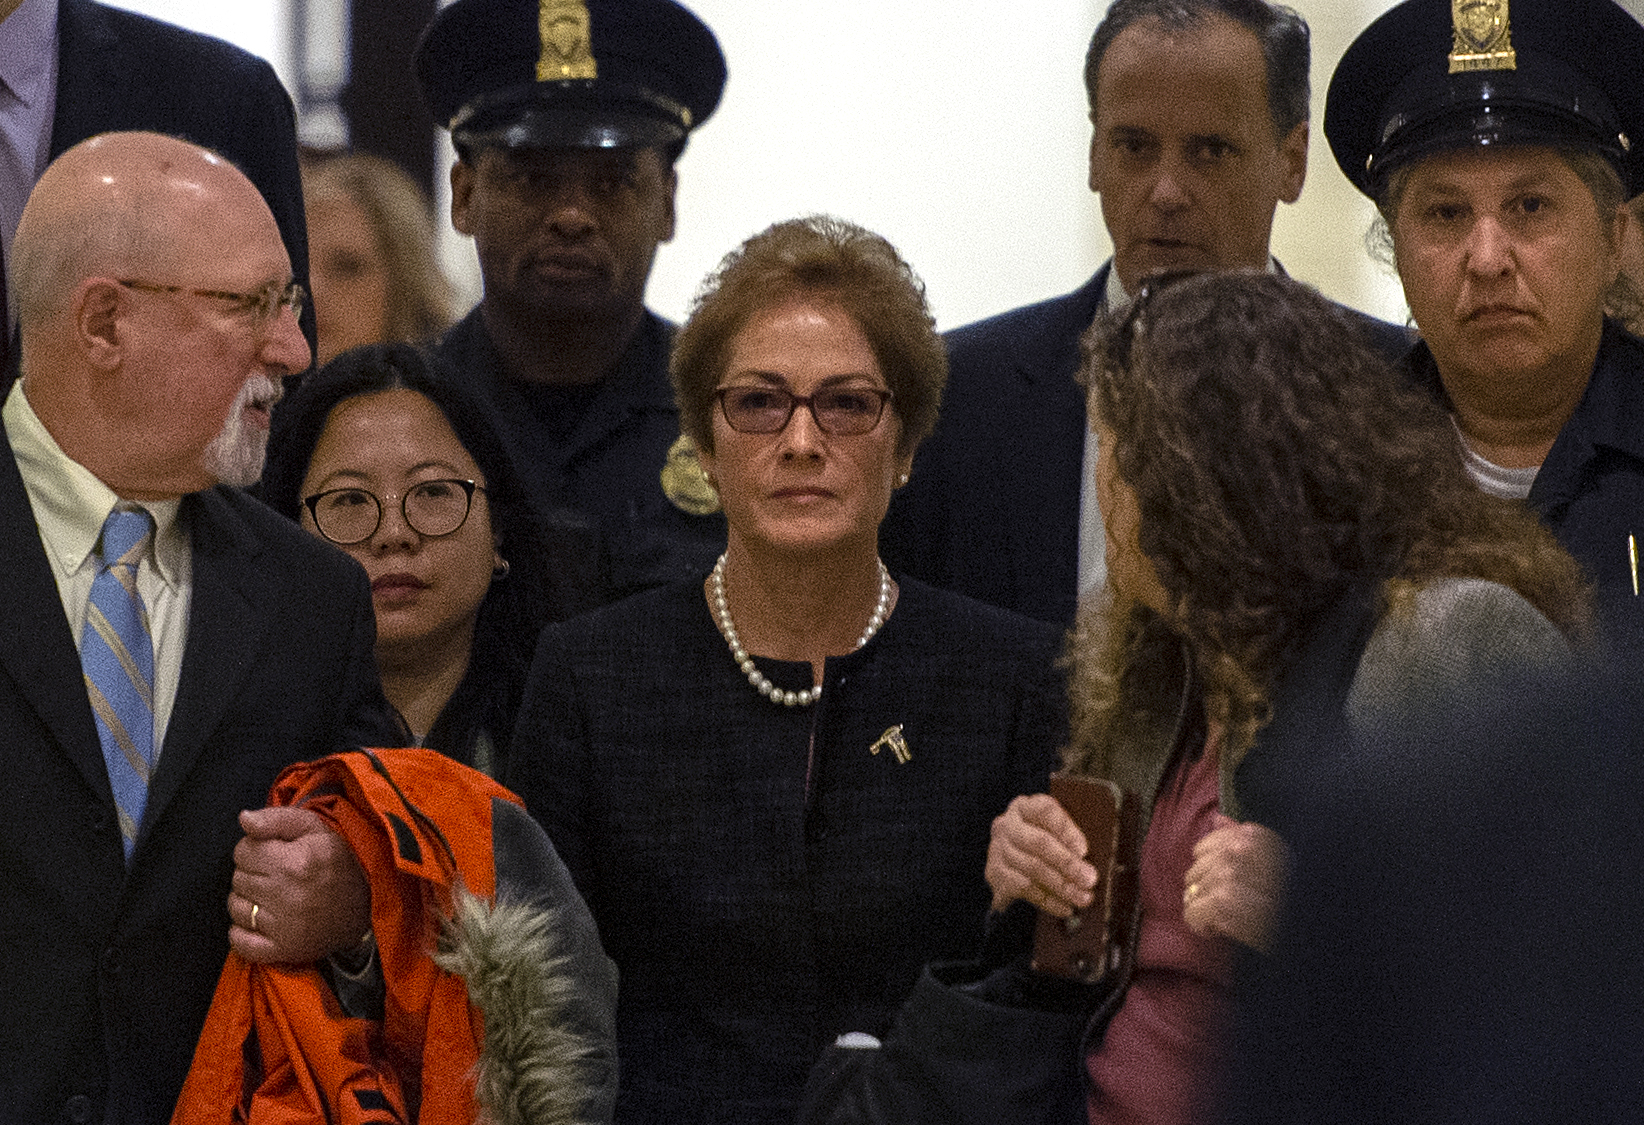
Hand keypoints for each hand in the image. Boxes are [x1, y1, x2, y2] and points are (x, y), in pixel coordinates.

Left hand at [228, 806, 370, 964]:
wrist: (367, 905)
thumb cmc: (338, 861)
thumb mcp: (315, 828)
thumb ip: (276, 818)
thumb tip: (243, 819)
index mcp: (295, 862)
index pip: (242, 850)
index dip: (255, 848)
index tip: (274, 853)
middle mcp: (287, 895)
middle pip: (238, 878)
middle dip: (252, 872)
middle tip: (277, 874)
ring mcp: (284, 927)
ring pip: (236, 908)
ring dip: (247, 900)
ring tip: (272, 896)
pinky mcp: (282, 951)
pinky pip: (240, 942)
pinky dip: (242, 932)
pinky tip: (261, 921)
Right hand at [985, 793, 1096, 915]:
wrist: (1013, 859)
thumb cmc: (1042, 841)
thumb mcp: (1055, 831)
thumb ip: (1071, 838)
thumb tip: (1099, 858)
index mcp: (1025, 807)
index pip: (1045, 811)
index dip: (1066, 830)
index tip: (1084, 850)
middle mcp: (1008, 825)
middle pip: (1038, 842)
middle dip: (1067, 863)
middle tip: (1090, 879)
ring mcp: (998, 850)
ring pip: (1033, 868)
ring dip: (1061, 886)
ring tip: (1083, 897)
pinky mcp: (995, 874)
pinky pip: (1024, 888)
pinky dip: (1047, 900)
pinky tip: (1064, 907)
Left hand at [1182, 813, 1287, 952]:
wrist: (1306, 931)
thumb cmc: (1286, 898)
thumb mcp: (1273, 862)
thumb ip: (1243, 839)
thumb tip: (1217, 819)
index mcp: (1254, 836)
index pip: (1203, 848)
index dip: (1210, 871)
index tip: (1230, 886)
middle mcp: (1241, 848)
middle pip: (1195, 870)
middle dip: (1206, 892)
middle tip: (1231, 908)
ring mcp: (1230, 873)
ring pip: (1192, 893)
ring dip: (1206, 911)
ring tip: (1231, 919)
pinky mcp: (1224, 901)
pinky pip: (1192, 913)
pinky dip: (1202, 926)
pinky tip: (1221, 931)